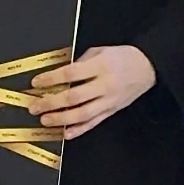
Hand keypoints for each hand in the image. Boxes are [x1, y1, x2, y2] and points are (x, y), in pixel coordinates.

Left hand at [29, 44, 156, 139]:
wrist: (148, 67)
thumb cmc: (123, 57)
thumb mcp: (100, 51)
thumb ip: (80, 62)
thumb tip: (59, 75)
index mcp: (101, 65)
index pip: (71, 73)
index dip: (52, 79)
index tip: (37, 82)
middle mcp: (105, 85)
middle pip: (74, 97)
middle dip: (51, 103)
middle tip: (35, 106)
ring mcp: (109, 100)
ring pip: (83, 114)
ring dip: (61, 119)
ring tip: (45, 120)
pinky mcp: (112, 111)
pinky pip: (94, 123)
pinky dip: (79, 130)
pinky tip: (66, 133)